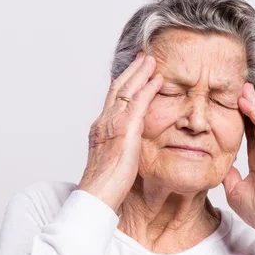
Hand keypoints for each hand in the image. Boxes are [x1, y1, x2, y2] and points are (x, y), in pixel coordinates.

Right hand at [78, 52, 162, 212]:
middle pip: (117, 88)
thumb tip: (129, 145)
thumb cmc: (105, 186)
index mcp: (101, 128)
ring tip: (151, 60)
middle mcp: (104, 121)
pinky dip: (148, 88)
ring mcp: (112, 124)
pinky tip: (158, 79)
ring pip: (126, 90)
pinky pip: (138, 103)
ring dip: (140, 73)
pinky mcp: (124, 130)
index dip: (124, 83)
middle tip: (143, 57)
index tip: (134, 72)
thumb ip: (121, 147)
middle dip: (132, 71)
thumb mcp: (113, 160)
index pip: (112, 98)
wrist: (96, 196)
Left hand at [222, 83, 254, 233]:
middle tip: (238, 89)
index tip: (232, 106)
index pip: (249, 133)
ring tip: (242, 88)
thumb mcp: (235, 189)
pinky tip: (246, 101)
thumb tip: (221, 167)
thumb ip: (230, 176)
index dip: (241, 119)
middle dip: (247, 105)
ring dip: (251, 103)